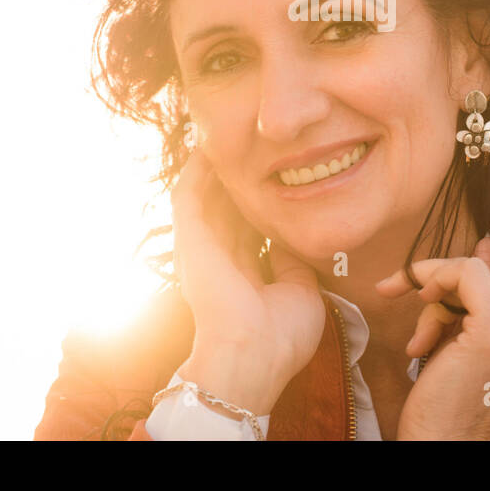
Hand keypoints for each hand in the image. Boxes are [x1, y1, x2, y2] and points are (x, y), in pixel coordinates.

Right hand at [171, 149, 324, 416]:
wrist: (254, 355)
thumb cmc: (280, 336)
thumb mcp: (301, 291)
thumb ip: (293, 261)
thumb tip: (292, 237)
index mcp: (245, 274)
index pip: (251, 230)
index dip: (260, 203)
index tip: (275, 176)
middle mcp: (220, 259)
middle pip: (227, 208)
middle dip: (236, 179)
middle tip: (250, 144)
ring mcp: (202, 248)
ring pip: (205, 197)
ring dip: (212, 168)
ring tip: (225, 136)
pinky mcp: (189, 239)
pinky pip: (187, 195)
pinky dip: (195, 171)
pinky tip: (206, 148)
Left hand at [374, 195, 489, 439]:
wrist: (441, 441)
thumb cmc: (449, 397)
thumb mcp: (471, 337)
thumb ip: (481, 294)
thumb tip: (485, 244)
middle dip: (477, 251)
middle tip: (452, 243)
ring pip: (474, 269)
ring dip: (433, 295)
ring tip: (419, 337)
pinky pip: (464, 272)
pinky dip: (432, 282)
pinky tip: (419, 320)